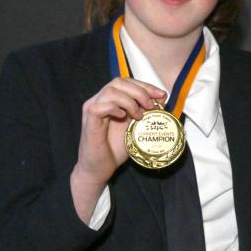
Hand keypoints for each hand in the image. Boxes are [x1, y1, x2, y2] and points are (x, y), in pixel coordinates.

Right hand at [71, 77, 165, 222]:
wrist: (101, 168)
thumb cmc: (116, 148)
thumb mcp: (137, 127)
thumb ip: (147, 113)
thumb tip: (162, 99)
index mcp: (110, 100)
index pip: (126, 82)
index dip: (145, 85)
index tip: (161, 95)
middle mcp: (99, 101)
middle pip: (118, 82)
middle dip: (139, 91)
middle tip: (150, 106)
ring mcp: (92, 110)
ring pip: (110, 91)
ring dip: (129, 101)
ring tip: (139, 115)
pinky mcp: (89, 122)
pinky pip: (99, 107)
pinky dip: (114, 108)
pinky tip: (123, 117)